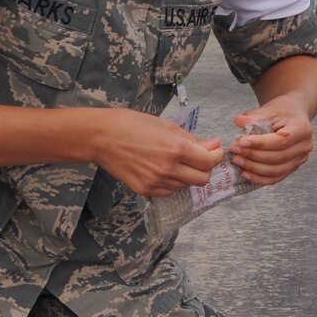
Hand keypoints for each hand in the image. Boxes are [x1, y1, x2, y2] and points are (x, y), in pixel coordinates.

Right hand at [91, 109, 222, 195]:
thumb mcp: (166, 126)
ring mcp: (156, 182)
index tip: (213, 151)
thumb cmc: (132, 125)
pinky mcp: (146, 190)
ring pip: (186, 186)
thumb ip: (192, 139)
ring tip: (174, 161)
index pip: (209, 162)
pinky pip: (169, 191)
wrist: (101, 137)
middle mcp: (168, 169)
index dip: (215, 156)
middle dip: (205, 168)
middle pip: (202, 179)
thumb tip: (212, 146)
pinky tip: (162, 169)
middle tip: (198, 158)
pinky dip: (172, 182)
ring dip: (187, 175)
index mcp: (175, 149)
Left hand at [230, 95, 315, 185]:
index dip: (260, 144)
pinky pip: (276, 178)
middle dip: (253, 156)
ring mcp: (300, 160)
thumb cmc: (283, 110)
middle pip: (278, 157)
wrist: (295, 115)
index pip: (280, 141)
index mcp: (302, 129)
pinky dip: (259, 178)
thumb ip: (255, 116)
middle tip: (235, 150)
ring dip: (254, 168)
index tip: (241, 141)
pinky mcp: (293, 168)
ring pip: (276, 171)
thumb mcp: (270, 108)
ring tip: (237, 160)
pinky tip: (245, 173)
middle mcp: (305, 147)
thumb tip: (238, 121)